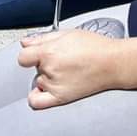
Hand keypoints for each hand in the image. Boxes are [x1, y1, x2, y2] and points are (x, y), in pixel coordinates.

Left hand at [17, 30, 136, 108]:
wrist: (113, 63)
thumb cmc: (95, 47)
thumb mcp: (67, 33)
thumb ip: (42, 38)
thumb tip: (25, 42)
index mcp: (49, 52)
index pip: (23, 57)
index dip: (30, 54)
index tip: (35, 54)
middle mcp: (49, 70)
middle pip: (34, 68)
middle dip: (43, 63)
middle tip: (60, 59)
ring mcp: (54, 85)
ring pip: (38, 81)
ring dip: (46, 77)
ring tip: (64, 71)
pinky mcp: (61, 98)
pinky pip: (37, 102)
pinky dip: (36, 96)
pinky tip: (45, 90)